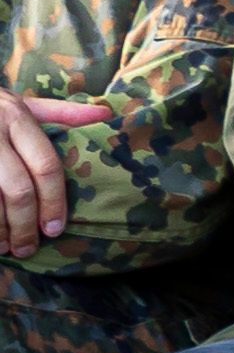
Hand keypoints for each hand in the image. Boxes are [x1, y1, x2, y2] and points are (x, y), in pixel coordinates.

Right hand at [0, 94, 100, 251]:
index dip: (54, 202)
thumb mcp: (20, 104)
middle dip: (26, 225)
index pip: (46, 166)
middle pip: (18, 189)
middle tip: (29, 248)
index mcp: (17, 117)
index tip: (55, 229)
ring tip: (7, 247)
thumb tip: (105, 113)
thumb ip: (60, 113)